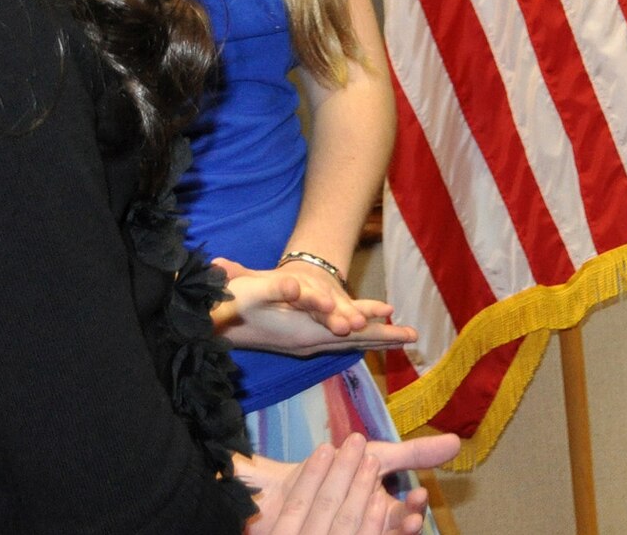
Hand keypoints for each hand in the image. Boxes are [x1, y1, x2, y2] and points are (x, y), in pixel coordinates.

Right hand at [212, 260, 417, 355]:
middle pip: (354, 340)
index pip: (346, 332)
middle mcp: (309, 341)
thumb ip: (274, 289)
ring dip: (376, 335)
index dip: (371, 327)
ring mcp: (306, 341)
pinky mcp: (303, 337)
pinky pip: (339, 336)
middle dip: (384, 337)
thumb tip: (296, 285)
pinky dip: (359, 332)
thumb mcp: (251, 292)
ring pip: (349, 339)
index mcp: (303, 333)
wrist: (213, 324)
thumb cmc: (232, 304)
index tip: (396, 326)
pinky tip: (371, 327)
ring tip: (403, 334)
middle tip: (414, 336)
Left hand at [241, 434, 459, 533]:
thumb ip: (416, 453)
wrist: (283, 487)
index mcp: (380, 515)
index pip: (404, 519)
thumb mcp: (379, 457)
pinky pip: (339, 533)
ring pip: (366, 534)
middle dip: (403, 522)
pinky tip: (345, 511)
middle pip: (390, 531)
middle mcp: (365, 529)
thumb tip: (457, 442)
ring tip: (384, 506)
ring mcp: (344, 534)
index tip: (419, 494)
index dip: (413, 510)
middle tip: (412, 511)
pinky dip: (346, 524)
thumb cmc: (334, 470)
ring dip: (377, 524)